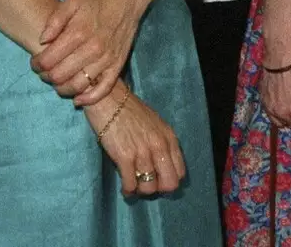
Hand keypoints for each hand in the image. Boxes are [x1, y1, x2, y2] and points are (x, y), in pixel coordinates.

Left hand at [33, 0, 150, 105]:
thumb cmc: (96, 0)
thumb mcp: (71, 2)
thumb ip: (54, 21)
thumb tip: (42, 41)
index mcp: (78, 33)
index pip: (48, 61)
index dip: (36, 65)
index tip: (35, 62)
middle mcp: (92, 49)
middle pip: (60, 76)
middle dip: (46, 76)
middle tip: (44, 71)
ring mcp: (106, 59)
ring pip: (78, 86)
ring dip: (62, 88)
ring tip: (58, 81)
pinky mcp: (117, 65)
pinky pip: (103, 89)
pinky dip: (89, 99)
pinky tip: (77, 99)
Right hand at [85, 81, 185, 196]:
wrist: (110, 100)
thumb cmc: (131, 112)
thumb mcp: (155, 126)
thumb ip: (162, 144)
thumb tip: (162, 168)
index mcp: (170, 138)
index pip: (180, 172)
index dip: (169, 181)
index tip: (158, 180)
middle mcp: (160, 146)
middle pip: (169, 184)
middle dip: (158, 189)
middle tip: (146, 185)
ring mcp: (143, 152)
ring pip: (149, 187)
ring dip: (140, 190)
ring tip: (133, 185)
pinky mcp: (125, 157)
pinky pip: (130, 184)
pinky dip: (127, 190)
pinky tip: (125, 187)